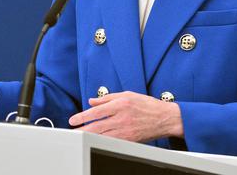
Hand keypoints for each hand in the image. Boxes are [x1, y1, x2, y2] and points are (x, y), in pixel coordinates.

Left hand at [68, 91, 183, 142]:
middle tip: (71, 131)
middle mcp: (121, 118)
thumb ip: (107, 98)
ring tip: (79, 137)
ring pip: (102, 135)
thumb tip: (92, 101)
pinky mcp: (130, 140)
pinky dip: (102, 141)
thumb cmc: (147, 105)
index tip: (73, 120)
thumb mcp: (127, 95)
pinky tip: (94, 141)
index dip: (82, 116)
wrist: (165, 118)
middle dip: (82, 129)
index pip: (96, 111)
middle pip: (97, 126)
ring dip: (89, 137)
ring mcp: (126, 131)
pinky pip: (112, 141)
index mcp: (120, 105)